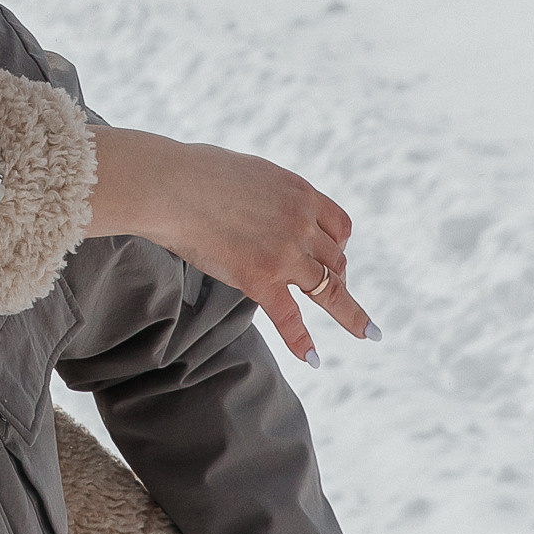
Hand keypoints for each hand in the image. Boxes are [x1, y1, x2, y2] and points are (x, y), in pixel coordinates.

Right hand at [86, 127, 373, 363]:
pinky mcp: (259, 278)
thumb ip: (270, 195)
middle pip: (336, 260)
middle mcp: (301, 223)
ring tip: (365, 333)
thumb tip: (265, 205)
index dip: (340, 245)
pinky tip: (313, 360)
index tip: (333, 257)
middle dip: (337, 277)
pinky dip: (302, 341)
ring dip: (348, 313)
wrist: (168, 185)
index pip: (340, 226)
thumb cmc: (196, 173)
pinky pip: (289, 317)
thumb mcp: (251, 173)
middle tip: (332, 293)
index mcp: (300, 193)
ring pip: (329, 290)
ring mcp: (284, 253)